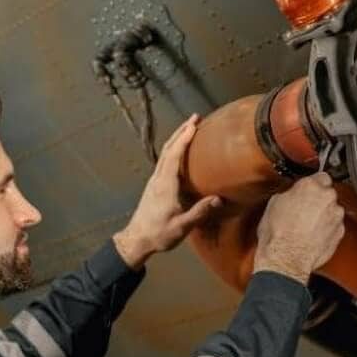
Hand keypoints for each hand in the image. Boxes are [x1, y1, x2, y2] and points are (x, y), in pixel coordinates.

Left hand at [113, 115, 224, 267]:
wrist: (137, 239)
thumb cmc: (159, 234)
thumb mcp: (182, 226)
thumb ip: (199, 212)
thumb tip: (219, 199)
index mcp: (165, 185)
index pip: (174, 156)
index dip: (184, 139)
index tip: (194, 124)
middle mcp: (158, 178)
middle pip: (169, 148)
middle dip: (181, 131)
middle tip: (195, 117)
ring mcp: (154, 180)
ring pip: (165, 153)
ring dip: (176, 138)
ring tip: (189, 127)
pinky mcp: (154, 185)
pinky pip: (164, 160)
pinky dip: (173, 149)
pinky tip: (179, 149)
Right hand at [254, 172, 345, 281]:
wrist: (286, 259)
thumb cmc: (278, 234)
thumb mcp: (274, 204)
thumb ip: (290, 194)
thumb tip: (292, 196)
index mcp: (311, 186)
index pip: (321, 176)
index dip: (313, 184)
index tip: (309, 189)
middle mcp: (328, 198)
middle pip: (328, 193)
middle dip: (318, 200)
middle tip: (304, 209)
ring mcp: (336, 216)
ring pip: (333, 210)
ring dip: (324, 215)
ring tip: (307, 225)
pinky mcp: (340, 233)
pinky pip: (335, 226)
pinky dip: (327, 230)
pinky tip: (313, 235)